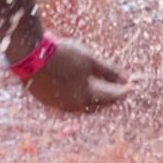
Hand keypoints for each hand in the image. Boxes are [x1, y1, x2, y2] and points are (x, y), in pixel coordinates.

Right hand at [15, 35, 130, 113]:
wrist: (30, 56)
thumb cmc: (62, 56)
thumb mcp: (90, 59)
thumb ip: (109, 70)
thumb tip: (127, 78)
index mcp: (86, 96)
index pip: (111, 97)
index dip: (123, 91)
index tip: (132, 85)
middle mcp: (73, 105)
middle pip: (97, 105)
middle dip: (110, 98)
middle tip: (119, 90)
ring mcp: (58, 105)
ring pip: (81, 106)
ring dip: (94, 99)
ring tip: (101, 90)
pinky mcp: (47, 100)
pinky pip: (67, 103)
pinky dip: (78, 98)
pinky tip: (78, 89)